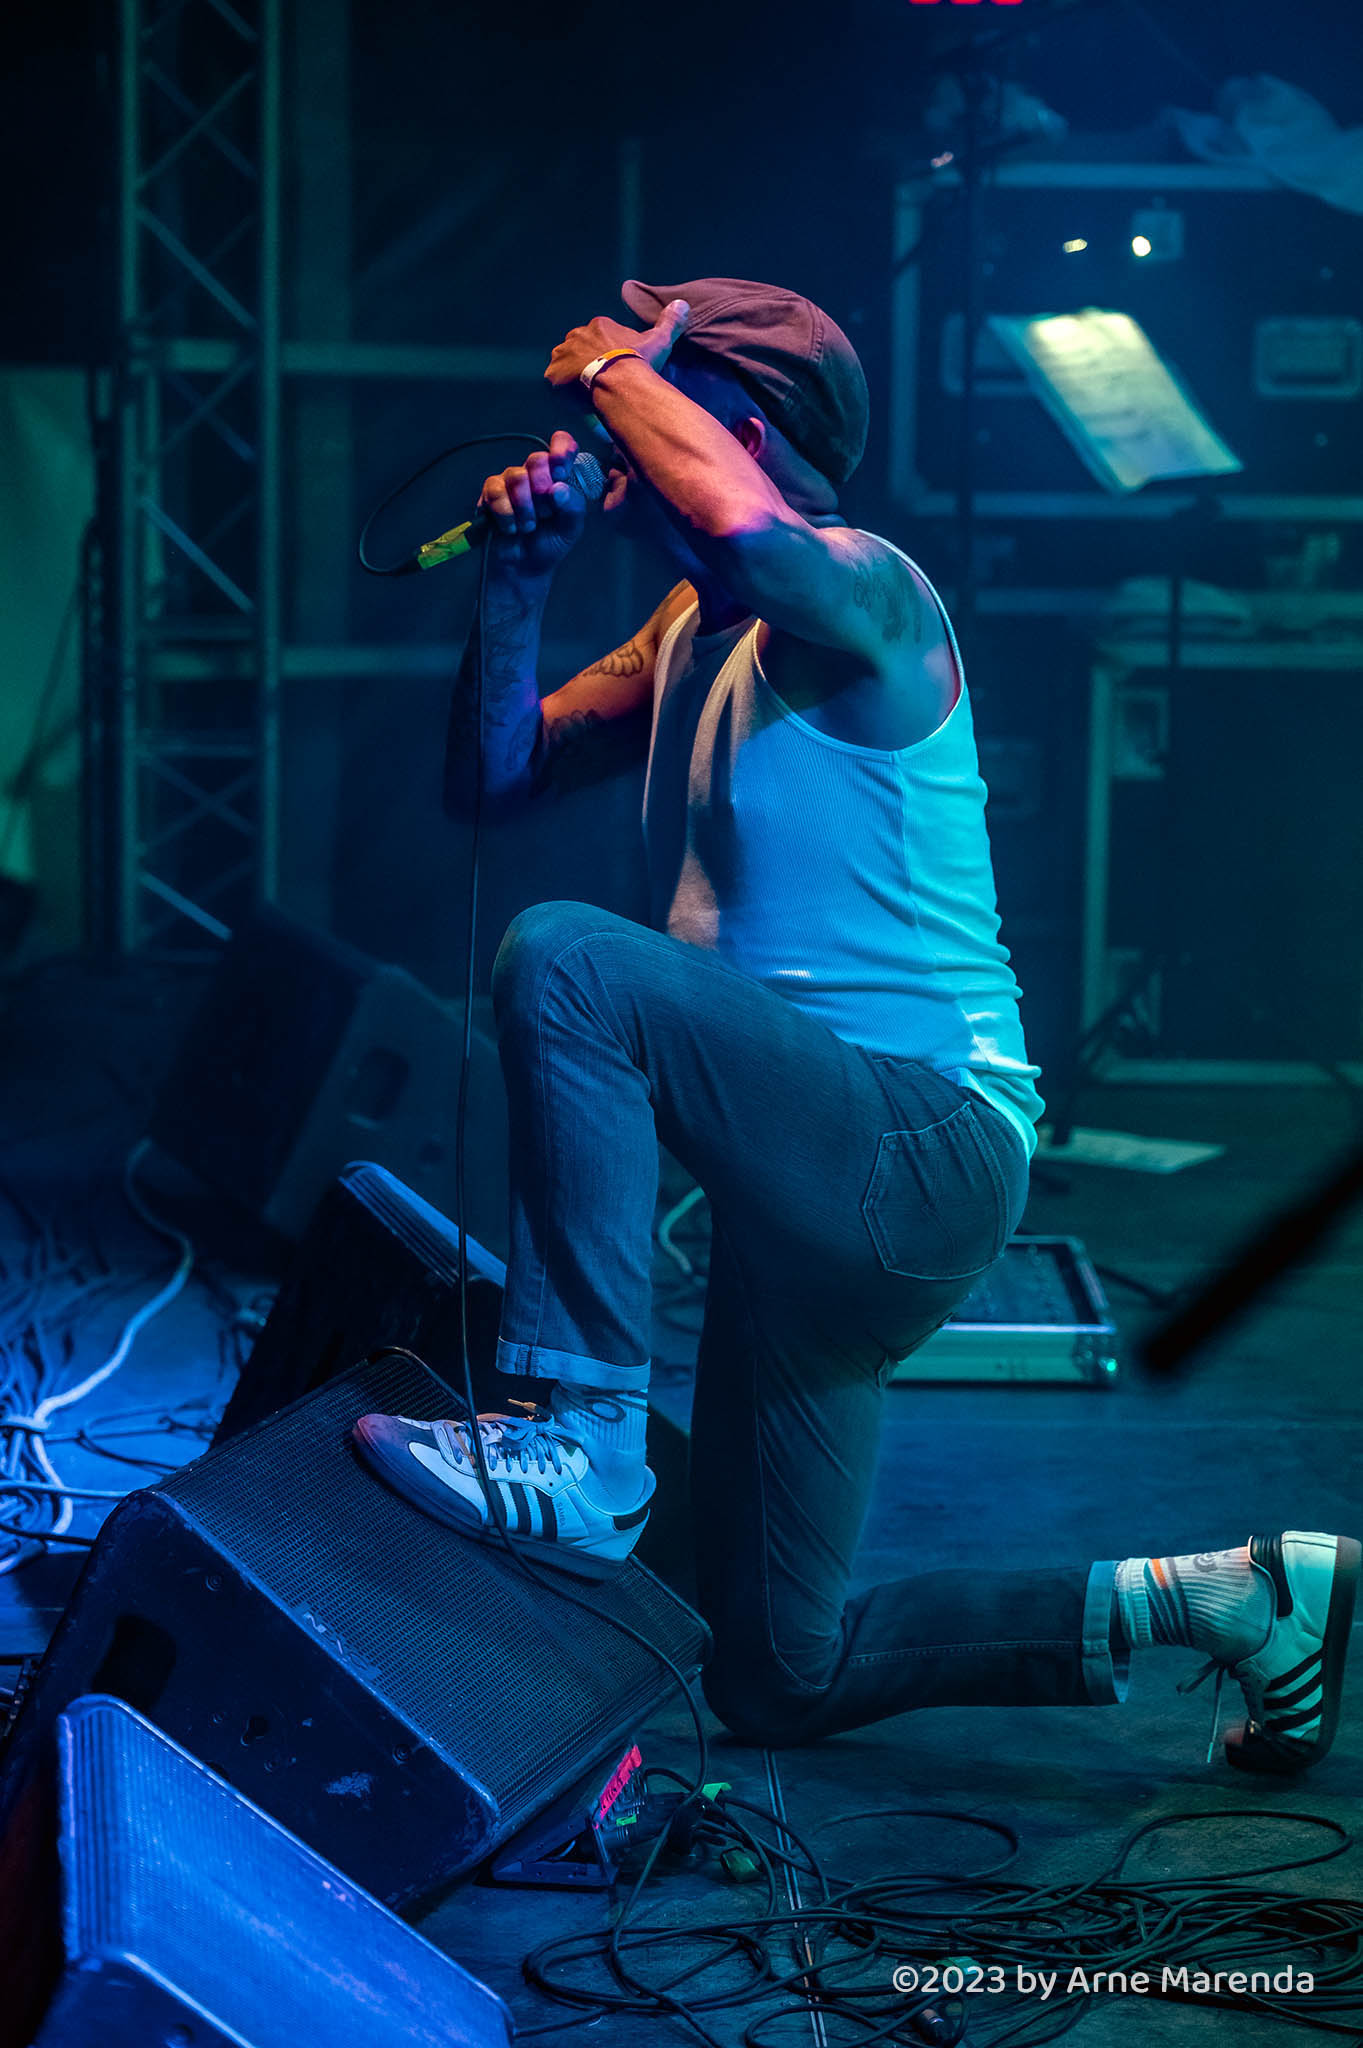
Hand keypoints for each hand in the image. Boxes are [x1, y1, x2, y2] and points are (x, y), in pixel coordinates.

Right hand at [477, 430, 589, 580]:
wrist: (524, 567)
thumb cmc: (550, 543)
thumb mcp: (571, 528)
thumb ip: (573, 507)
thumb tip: (559, 488)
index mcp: (558, 475)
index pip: (561, 443)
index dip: (561, 450)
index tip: (560, 471)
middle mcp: (535, 473)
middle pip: (537, 459)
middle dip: (542, 488)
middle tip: (545, 512)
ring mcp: (511, 481)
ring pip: (516, 476)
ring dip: (525, 507)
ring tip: (528, 527)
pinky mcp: (491, 493)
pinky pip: (496, 492)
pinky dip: (506, 513)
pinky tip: (511, 528)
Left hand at [543, 299, 689, 390]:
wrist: (620, 382)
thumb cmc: (639, 362)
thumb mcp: (658, 340)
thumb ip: (669, 322)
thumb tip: (682, 304)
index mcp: (598, 326)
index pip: (598, 340)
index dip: (606, 357)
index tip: (615, 370)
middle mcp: (576, 335)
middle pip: (579, 351)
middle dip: (587, 365)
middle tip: (601, 384)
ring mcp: (562, 355)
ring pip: (565, 367)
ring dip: (573, 379)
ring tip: (589, 395)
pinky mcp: (553, 376)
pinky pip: (555, 385)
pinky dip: (563, 394)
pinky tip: (577, 401)